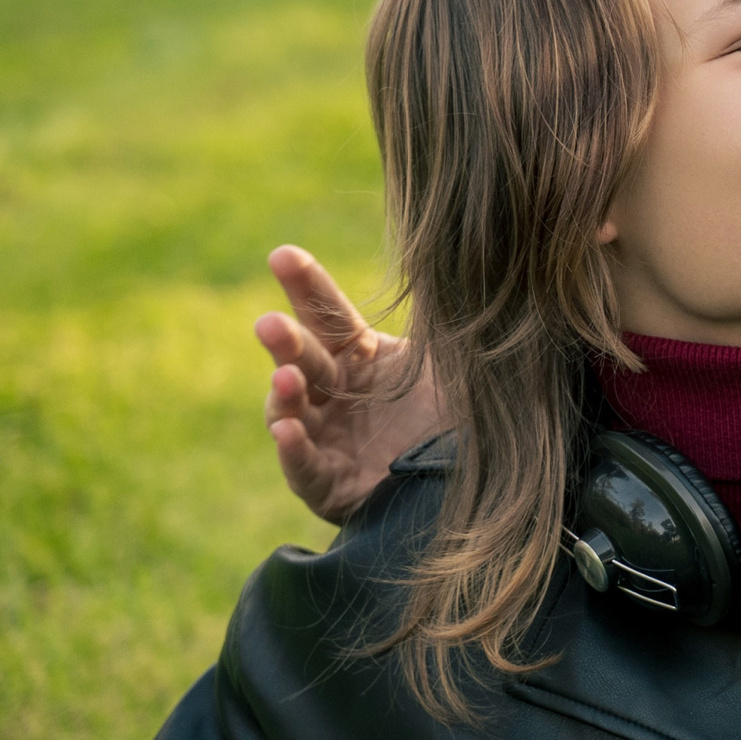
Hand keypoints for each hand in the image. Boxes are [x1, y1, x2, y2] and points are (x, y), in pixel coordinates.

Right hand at [255, 246, 442, 525]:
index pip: (328, 314)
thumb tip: (452, 258)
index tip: (282, 255)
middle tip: (270, 323)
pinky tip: (287, 431)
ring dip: (283, 394)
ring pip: (291, 411)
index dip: (305, 286)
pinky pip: (303, 467)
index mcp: (359, 355)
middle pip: (304, 359)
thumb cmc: (456, 414)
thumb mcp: (451, 362)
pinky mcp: (327, 484)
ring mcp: (325, 437)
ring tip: (284, 377)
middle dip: (285, 342)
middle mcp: (334, 392)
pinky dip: (293, 449)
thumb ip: (443, 321)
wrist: (470, 479)